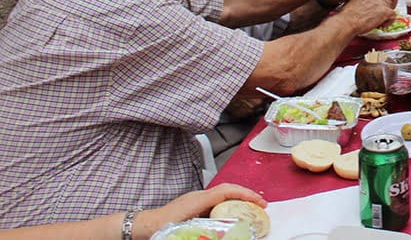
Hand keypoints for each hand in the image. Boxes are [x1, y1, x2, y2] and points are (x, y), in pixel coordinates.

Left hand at [134, 184, 265, 237]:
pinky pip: (215, 200)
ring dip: (238, 199)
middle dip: (247, 195)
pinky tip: (230, 215)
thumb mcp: (187, 229)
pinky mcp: (193, 205)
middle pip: (228, 189)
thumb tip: (225, 229)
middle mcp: (199, 195)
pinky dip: (227, 204)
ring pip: (222, 194)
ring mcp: (195, 199)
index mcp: (199, 199)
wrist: (142, 226)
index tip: (260, 202)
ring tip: (250, 210)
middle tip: (261, 206)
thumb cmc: (160, 228)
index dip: (247, 194)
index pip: (228, 190)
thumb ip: (208, 228)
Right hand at [338, 0, 396, 33]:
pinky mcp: (385, 10)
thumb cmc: (346, 18)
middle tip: (378, 20)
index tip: (375, 13)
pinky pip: (393, 15)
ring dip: (385, 17)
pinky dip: (389, 22)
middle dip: (383, 11)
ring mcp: (381, 2)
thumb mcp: (354, 4)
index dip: (378, 6)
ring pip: (390, 8)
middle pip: (385, 1)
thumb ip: (363, 3)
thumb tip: (370, 10)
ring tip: (378, 24)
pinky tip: (381, 26)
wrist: (347, 22)